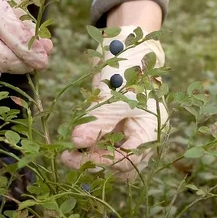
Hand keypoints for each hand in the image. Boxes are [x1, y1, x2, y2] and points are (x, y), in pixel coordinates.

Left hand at [61, 26, 166, 180]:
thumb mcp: (114, 97)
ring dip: (88, 159)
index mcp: (150, 132)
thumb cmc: (128, 71)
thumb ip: (97, 121)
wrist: (126, 50)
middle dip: (95, 165)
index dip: (106, 162)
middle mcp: (141, 139)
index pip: (130, 160)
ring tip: (66, 153)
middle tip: (68, 158)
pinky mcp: (114, 131)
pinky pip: (100, 148)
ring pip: (109, 160)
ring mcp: (128, 136)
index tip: (81, 157)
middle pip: (121, 167)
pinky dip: (86, 149)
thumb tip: (75, 142)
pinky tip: (71, 144)